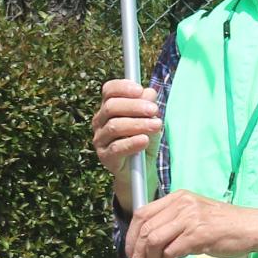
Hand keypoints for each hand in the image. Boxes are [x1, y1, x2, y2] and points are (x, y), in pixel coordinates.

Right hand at [92, 79, 161, 208]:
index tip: (139, 89)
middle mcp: (100, 122)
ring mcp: (100, 139)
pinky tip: (145, 140)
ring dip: (138, 124)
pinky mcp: (105, 157)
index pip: (109, 91)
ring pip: (114, 127)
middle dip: (134, 106)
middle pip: (111, 107)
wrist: (142, 170)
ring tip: (157, 125)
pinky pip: (116, 147)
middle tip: (154, 110)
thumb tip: (149, 92)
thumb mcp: (151, 121)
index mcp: (110, 108)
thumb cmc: (145, 140)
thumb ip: (149, 107)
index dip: (122, 87)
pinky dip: (132, 142)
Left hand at [123, 192, 257, 257]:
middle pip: (145, 230)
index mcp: (178, 197)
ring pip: (153, 242)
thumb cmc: (226, 225)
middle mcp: (181, 204)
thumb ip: (173, 222)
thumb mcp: (195, 215)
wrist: (253, 227)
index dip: (131, 236)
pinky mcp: (198, 235)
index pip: (143, 214)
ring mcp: (190, 218)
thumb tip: (148, 244)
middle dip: (136, 255)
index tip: (130, 254)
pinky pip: (170, 253)